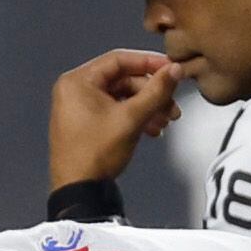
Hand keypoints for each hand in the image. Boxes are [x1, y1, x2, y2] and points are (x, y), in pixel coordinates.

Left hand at [49, 48, 186, 189]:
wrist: (79, 190)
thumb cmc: (96, 153)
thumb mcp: (131, 118)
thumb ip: (156, 91)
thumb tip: (175, 70)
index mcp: (78, 81)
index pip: (119, 60)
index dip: (149, 63)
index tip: (171, 69)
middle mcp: (75, 90)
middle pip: (123, 80)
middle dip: (151, 93)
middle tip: (172, 105)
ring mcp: (79, 108)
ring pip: (122, 97)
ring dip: (147, 107)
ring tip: (166, 120)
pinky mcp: (86, 124)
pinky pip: (115, 111)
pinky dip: (135, 118)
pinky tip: (152, 130)